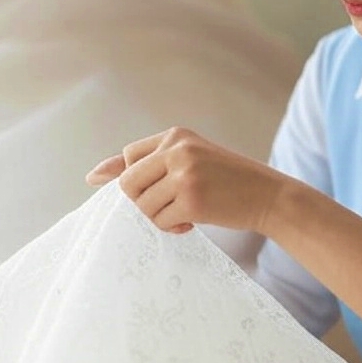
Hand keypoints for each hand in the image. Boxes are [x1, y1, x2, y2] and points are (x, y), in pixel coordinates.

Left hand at [86, 128, 292, 234]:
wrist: (269, 194)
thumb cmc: (228, 179)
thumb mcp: (191, 159)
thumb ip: (148, 163)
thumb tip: (92, 175)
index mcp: (177, 135)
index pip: (129, 156)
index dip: (132, 179)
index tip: (151, 190)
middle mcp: (178, 150)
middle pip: (128, 183)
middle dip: (142, 201)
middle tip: (167, 205)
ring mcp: (184, 175)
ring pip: (142, 205)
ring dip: (159, 216)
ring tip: (184, 212)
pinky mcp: (191, 200)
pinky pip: (159, 221)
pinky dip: (172, 227)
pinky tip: (191, 221)